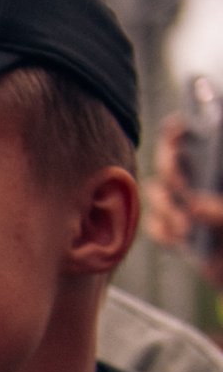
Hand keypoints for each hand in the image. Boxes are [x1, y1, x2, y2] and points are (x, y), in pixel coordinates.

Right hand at [148, 117, 222, 289]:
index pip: (186, 135)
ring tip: (186, 229)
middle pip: (168, 161)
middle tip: (181, 183)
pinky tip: (180, 240)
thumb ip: (220, 213)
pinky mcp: (173, 229)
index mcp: (213, 162)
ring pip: (158, 195)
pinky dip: (164, 233)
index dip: (177, 131)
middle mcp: (195, 176)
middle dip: (170, 170)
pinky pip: (156, 227)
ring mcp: (182, 202)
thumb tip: (194, 207)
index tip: (178, 133)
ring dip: (167, 210)